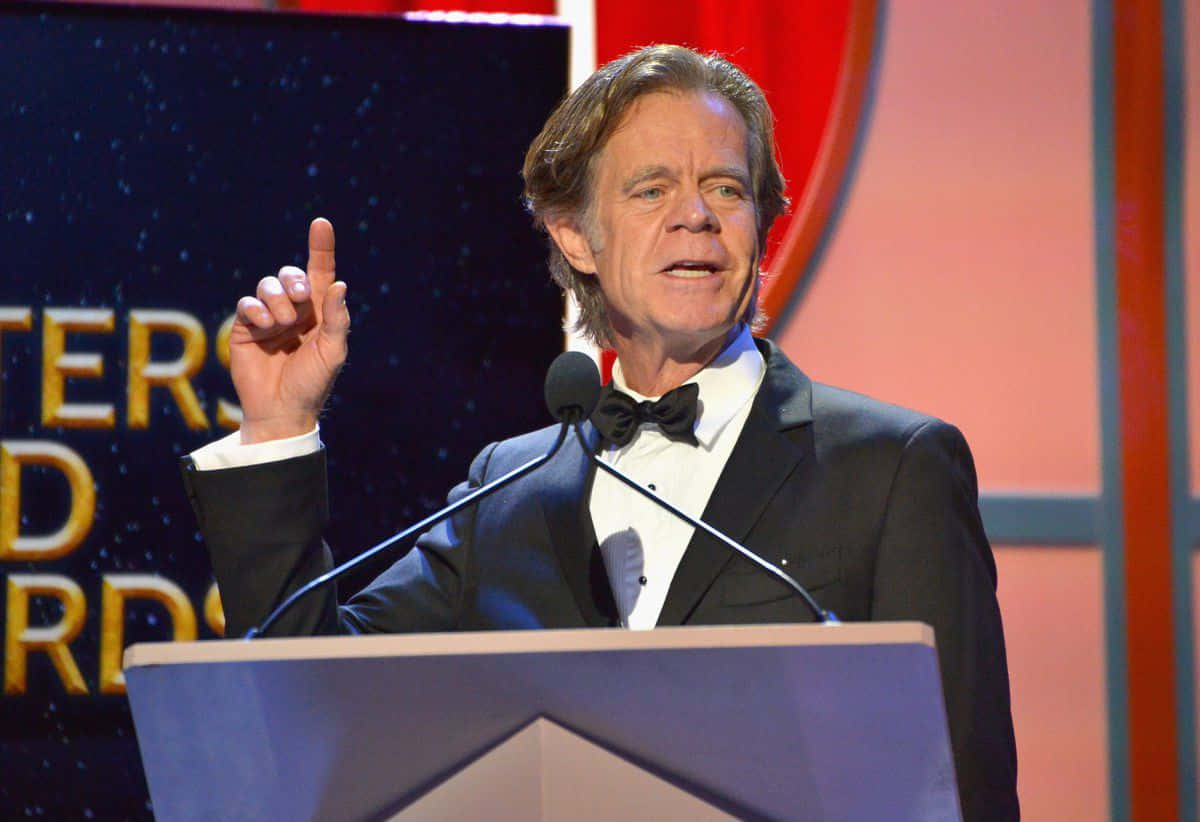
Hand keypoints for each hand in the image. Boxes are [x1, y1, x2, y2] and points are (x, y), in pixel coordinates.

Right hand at [229, 218, 349, 442]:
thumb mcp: (333, 352)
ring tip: (282, 324)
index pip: (320, 273)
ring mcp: (269, 317)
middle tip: (302, 299)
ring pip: (267, 286)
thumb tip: (340, 284)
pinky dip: (256, 310)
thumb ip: (337, 319)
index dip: (321, 247)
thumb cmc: (312, 383)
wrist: (281, 410)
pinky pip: (247, 303)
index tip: (321, 223)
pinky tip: (264, 326)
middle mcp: (294, 310)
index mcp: (320, 312)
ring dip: (277, 300)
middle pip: (290, 275)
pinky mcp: (246, 327)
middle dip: (295, 281)